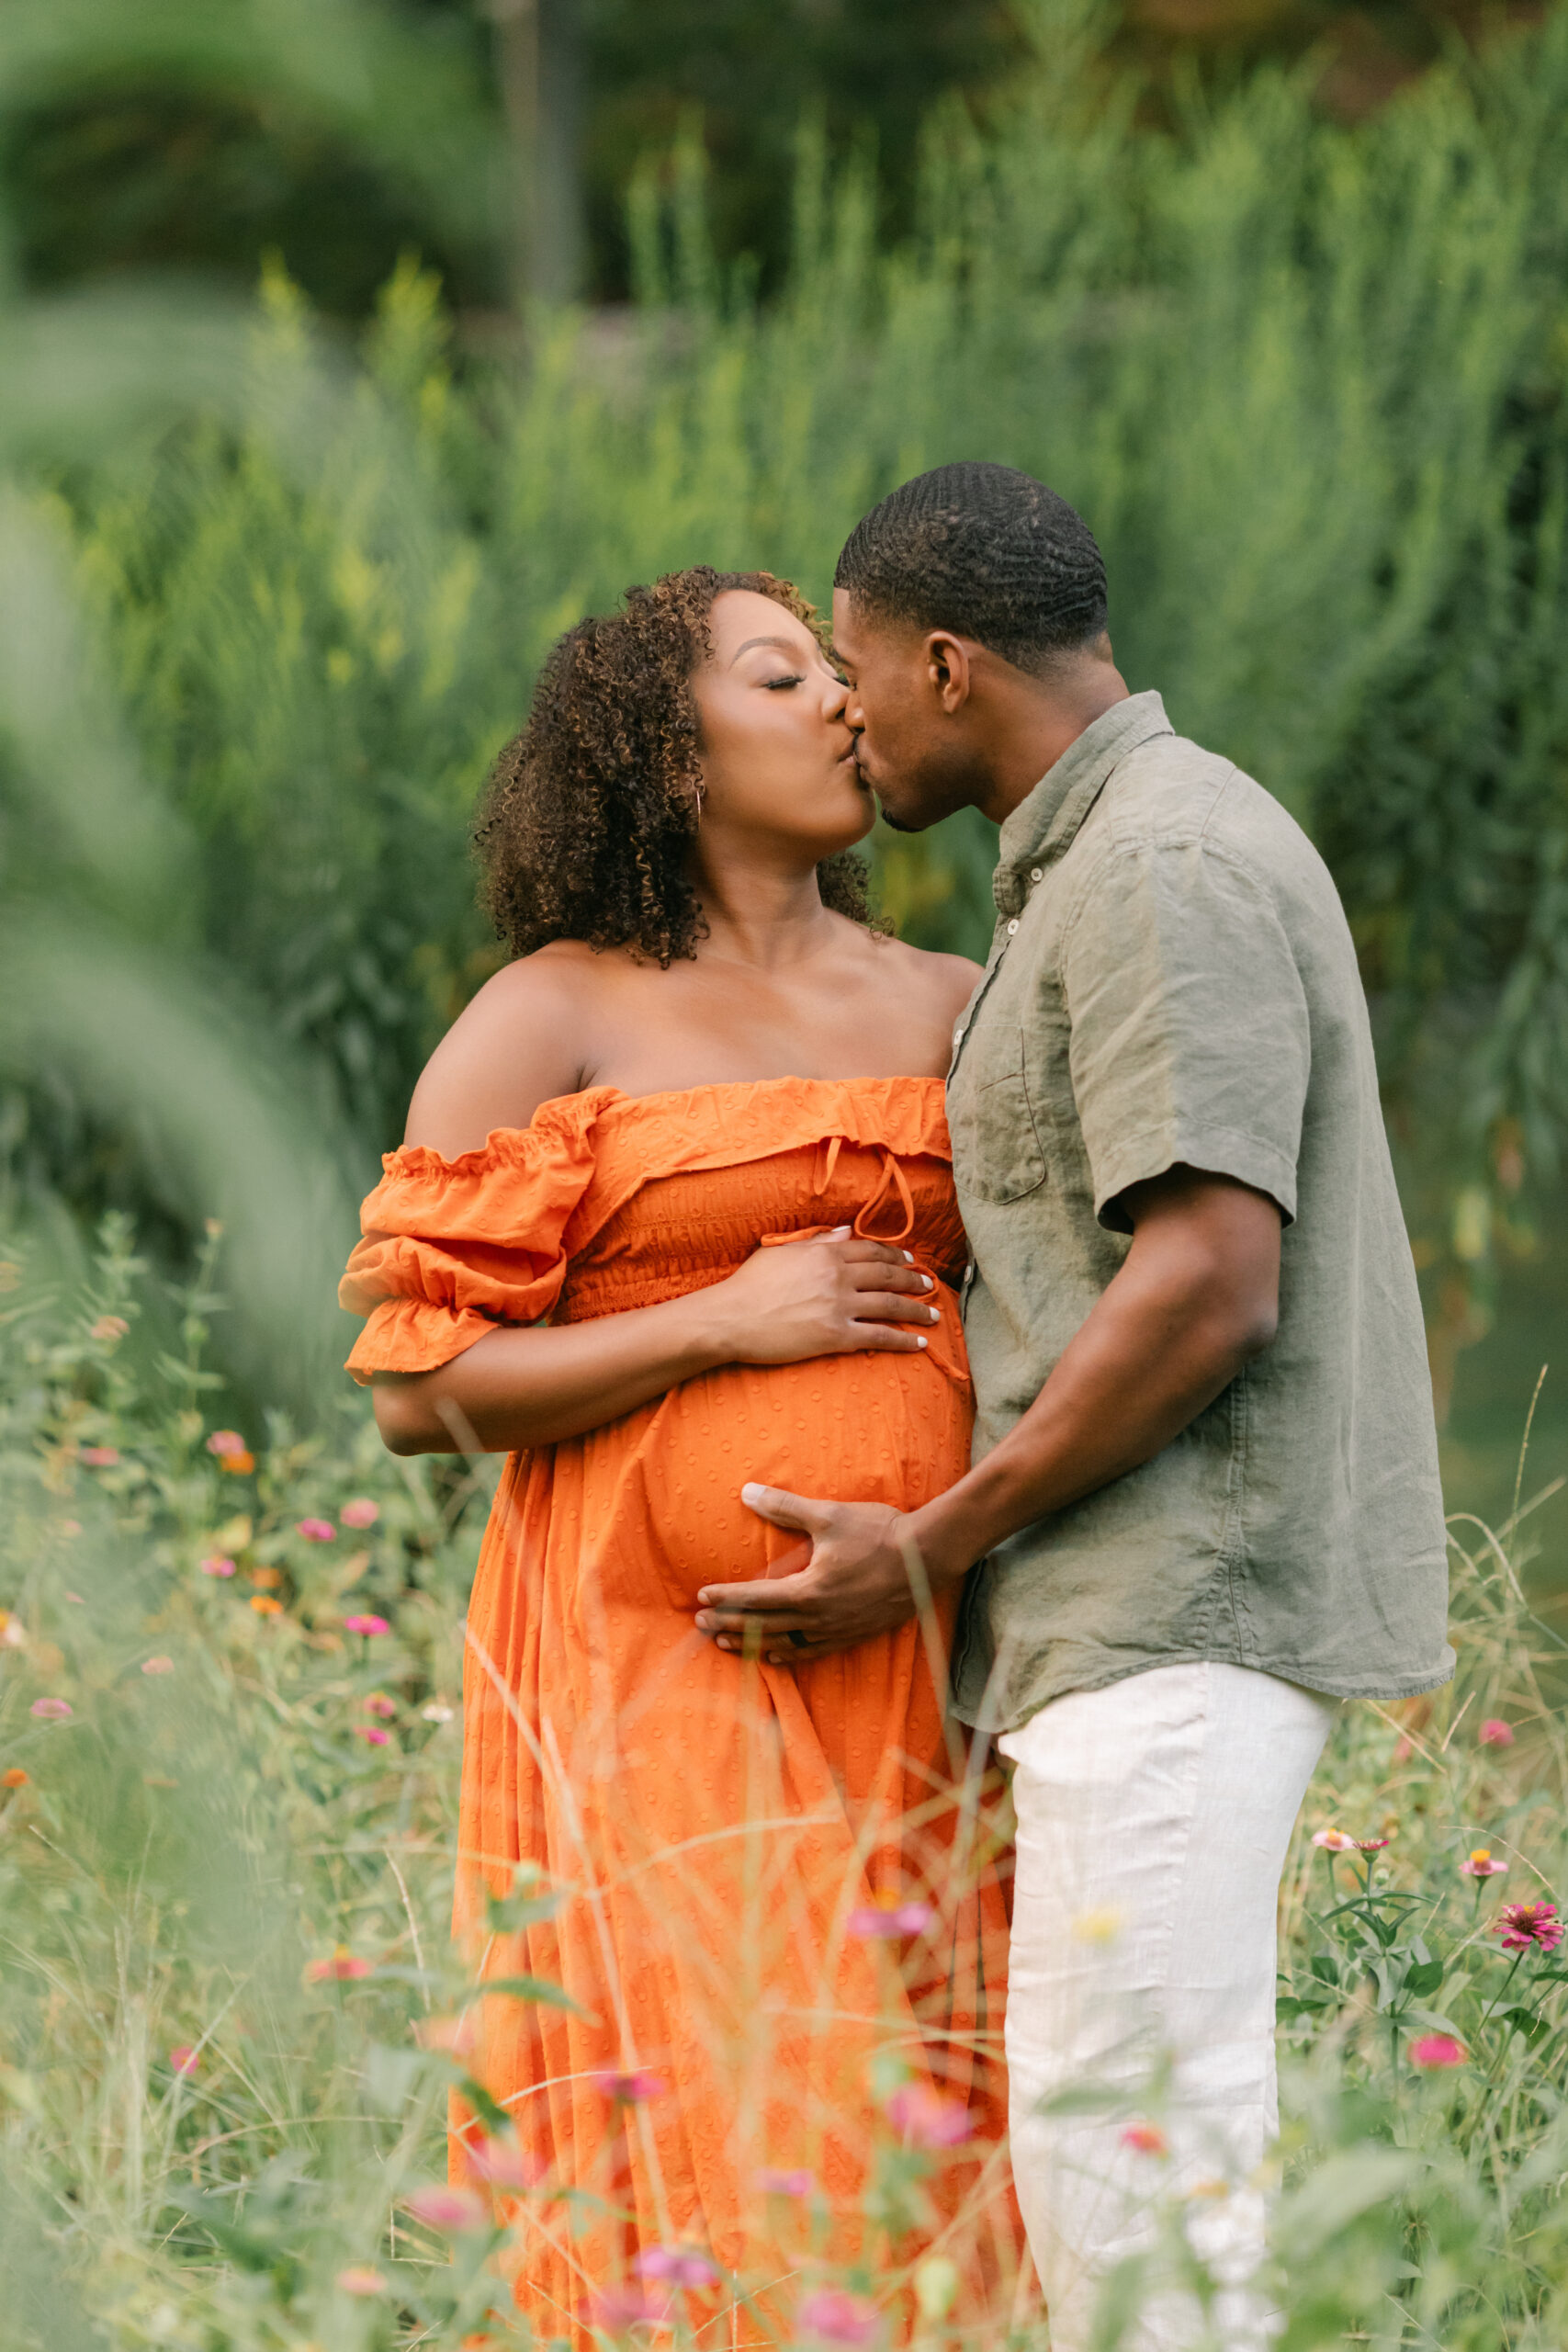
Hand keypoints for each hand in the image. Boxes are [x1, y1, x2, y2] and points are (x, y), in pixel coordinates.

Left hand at [694, 1485, 958, 1664]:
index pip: (755, 1598)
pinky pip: (812, 1652)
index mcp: (809, 1590)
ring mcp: (837, 1630)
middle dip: (729, 1625)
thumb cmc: (879, 1532)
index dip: (726, 1598)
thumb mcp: (828, 1515)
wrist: (928, 1557)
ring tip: (726, 1644)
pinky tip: (776, 1655)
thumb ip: (785, 1507)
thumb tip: (747, 1492)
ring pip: (784, 1644)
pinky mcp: (854, 1635)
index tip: (701, 1598)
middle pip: (763, 1626)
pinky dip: (788, 1654)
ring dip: (752, 1644)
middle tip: (700, 1626)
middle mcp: (819, 1617)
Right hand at [701, 1229, 939, 1367]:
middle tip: (929, 1285)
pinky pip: (878, 1336)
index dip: (895, 1257)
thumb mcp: (781, 1252)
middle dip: (913, 1280)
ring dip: (917, 1309)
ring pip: (890, 1305)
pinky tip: (918, 1343)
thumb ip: (816, 1241)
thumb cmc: (748, 1285)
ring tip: (933, 1314)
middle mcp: (837, 1275)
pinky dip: (902, 1340)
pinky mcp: (835, 1336)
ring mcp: (839, 1306)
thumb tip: (845, 1231)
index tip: (910, 1262)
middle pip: (887, 1275)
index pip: (870, 1250)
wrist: (730, 1318)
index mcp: (825, 1253)